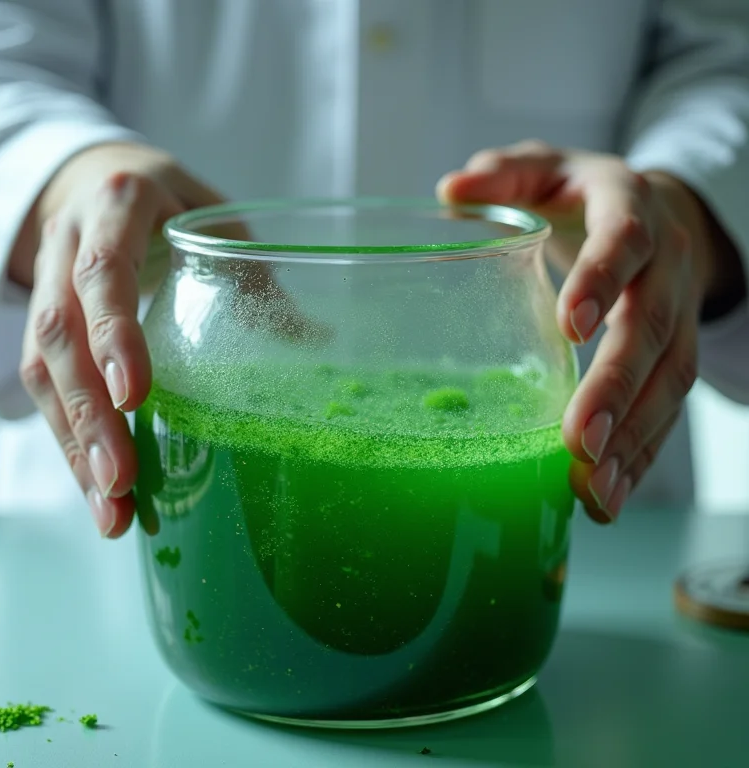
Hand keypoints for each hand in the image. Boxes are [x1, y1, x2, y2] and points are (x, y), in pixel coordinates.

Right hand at [13, 143, 318, 539]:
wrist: (101, 180)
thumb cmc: (171, 204)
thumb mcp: (218, 228)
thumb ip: (253, 278)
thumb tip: (321, 341)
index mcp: (119, 205)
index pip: (105, 272)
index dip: (114, 333)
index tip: (133, 397)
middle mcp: (69, 242)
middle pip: (60, 334)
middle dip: (89, 415)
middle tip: (121, 481)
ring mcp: (47, 283)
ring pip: (41, 369)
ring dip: (74, 444)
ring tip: (110, 510)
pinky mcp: (42, 322)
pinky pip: (43, 385)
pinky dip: (70, 438)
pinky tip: (97, 485)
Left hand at [438, 140, 743, 522]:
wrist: (658, 212)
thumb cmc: (583, 194)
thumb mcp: (543, 168)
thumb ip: (503, 174)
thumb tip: (450, 190)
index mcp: (629, 208)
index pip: (624, 241)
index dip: (603, 281)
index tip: (571, 328)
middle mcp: (665, 264)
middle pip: (654, 327)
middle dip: (618, 387)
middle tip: (581, 440)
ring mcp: (677, 314)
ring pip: (670, 380)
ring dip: (635, 439)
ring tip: (594, 490)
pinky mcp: (674, 356)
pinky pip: (666, 410)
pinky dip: (640, 456)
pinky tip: (608, 497)